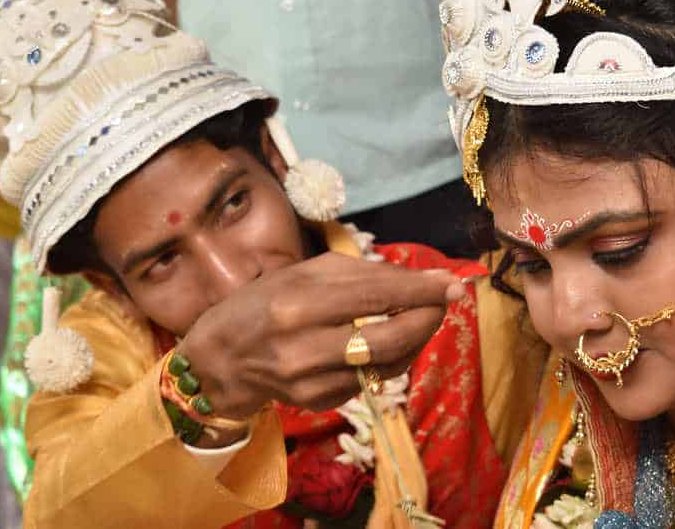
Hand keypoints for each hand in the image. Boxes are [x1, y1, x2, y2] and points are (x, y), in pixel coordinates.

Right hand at [178, 252, 463, 418]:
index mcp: (298, 303)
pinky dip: (392, 359)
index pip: (375, 297)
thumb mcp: (303, 273)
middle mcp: (305, 346)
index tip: (454, 284)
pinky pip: (372, 379)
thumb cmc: (264, 302)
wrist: (220, 359)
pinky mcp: (319, 403)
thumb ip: (360, 274)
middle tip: (443, 302)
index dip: (420, 291)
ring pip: (387, 364)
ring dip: (417, 339)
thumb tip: (417, 279)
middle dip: (428, 318)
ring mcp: (312, 382)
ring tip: (422, 317)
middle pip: (389, 338)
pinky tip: (392, 341)